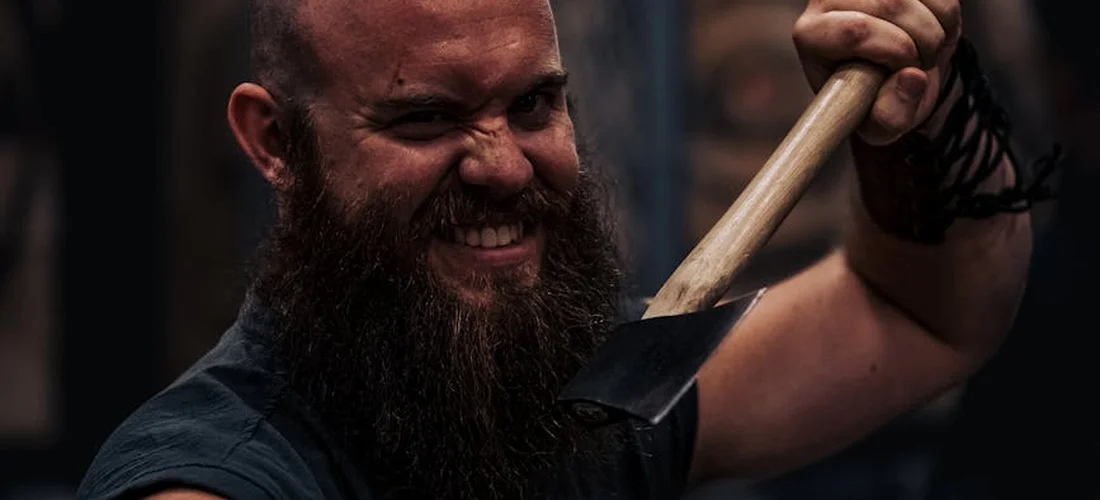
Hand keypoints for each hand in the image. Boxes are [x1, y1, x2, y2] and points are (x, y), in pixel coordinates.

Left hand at [793, 0, 962, 144]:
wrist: (900, 77)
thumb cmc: (878, 100)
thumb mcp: (880, 124)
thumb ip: (891, 115)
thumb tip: (912, 78)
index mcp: (810, 35)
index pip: (854, 30)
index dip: (894, 51)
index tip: (905, 72)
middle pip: (890, 5)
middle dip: (922, 41)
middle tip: (920, 66)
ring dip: (937, 30)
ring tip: (927, 53)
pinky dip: (948, 15)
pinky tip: (935, 32)